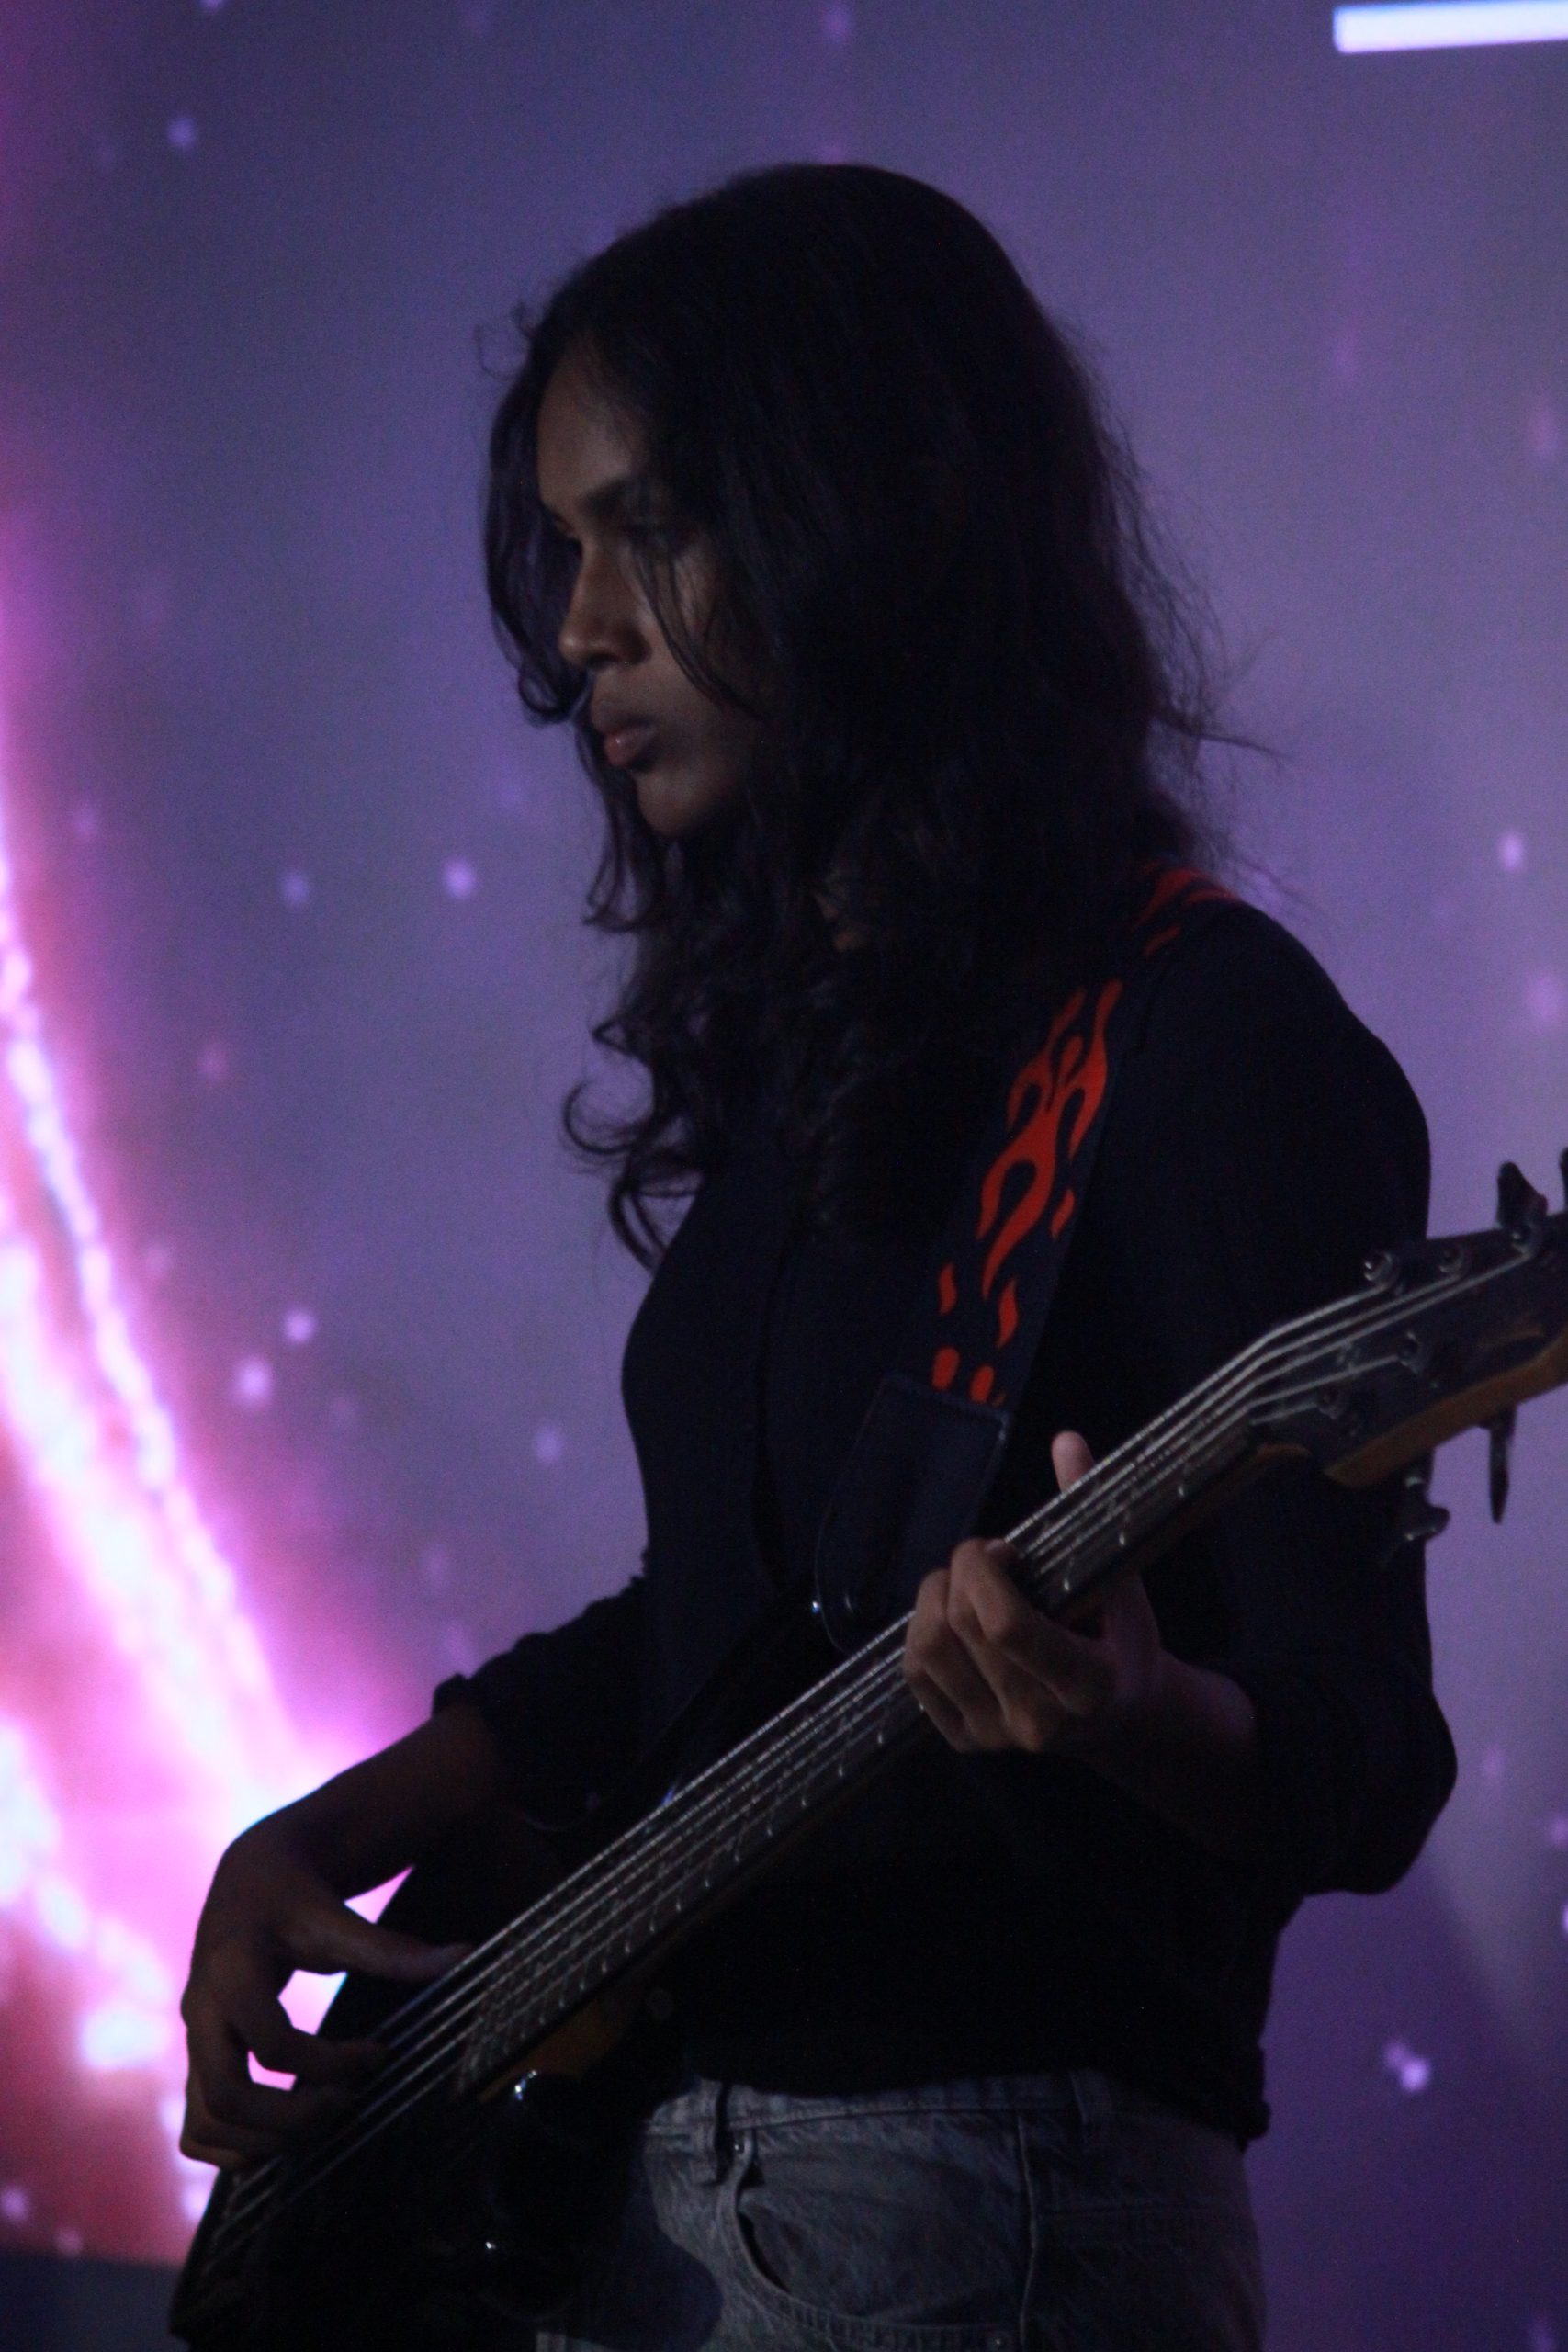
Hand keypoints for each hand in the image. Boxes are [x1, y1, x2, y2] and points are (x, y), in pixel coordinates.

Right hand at [180, 1822, 465, 2170]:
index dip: (332, 2063)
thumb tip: (463, 1955)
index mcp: (232, 1971)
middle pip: (228, 2097)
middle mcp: (201, 2011)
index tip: (378, 2054)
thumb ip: (393, 1949)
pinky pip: (197, 2129)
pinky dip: (233, 2150)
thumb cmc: (295, 1900)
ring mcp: (193, 2041)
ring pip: (207, 2123)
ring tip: (322, 2123)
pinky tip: (284, 2137)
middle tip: (347, 2105)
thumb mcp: (339, 1918)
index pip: (273, 2045)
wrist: (248, 1882)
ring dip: (265, 2142)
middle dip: (292, 2118)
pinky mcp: (197, 2060)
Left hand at [903, 1430, 1165, 1759]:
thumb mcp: (1121, 1581)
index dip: (984, 1570)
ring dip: (934, 1598)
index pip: (1006, 1626)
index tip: (1002, 1549)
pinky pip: (915, 1674)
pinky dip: (921, 1631)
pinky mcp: (965, 1742)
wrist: (1120, 1718)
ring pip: (927, 1650)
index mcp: (1087, 1686)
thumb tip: (1066, 1440)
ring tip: (963, 1583)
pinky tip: (952, 1616)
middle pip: (961, 1628)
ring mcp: (996, 1738)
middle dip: (961, 1571)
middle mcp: (1038, 1722)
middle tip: (984, 1556)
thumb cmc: (1121, 1640)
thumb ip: (1090, 1509)